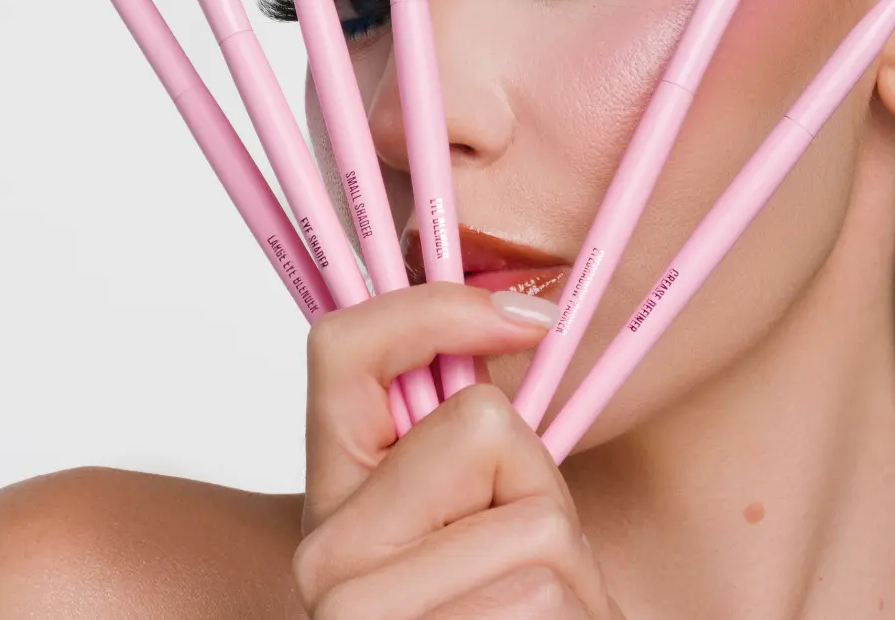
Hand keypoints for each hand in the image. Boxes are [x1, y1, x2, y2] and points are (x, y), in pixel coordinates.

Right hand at [293, 282, 623, 617]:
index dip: (437, 306)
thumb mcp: (491, 507)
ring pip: (535, 523)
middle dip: (538, 483)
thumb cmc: (515, 610)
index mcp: (338, 487)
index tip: (531, 321)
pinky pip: (548, 595)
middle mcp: (325, 553)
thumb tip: (532, 313)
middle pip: (482, 424)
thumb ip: (481, 432)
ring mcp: (358, 618)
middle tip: (526, 560)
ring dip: (569, 575)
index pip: (342, 343)